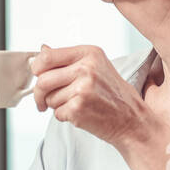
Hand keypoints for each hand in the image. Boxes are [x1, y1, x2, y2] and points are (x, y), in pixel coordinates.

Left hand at [30, 44, 146, 146]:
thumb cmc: (113, 94)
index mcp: (89, 53)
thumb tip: (42, 50)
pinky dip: (64, 116)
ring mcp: (83, 88)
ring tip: (74, 105)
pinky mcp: (79, 108)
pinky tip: (79, 113)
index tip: (38, 75)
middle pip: (43, 79)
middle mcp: (86, 68)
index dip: (37, 68)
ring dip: (55, 105)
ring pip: (48, 98)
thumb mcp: (96, 66)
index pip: (47, 56)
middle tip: (42, 100)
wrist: (132, 119)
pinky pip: (56, 113)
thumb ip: (68, 59)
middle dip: (39, 93)